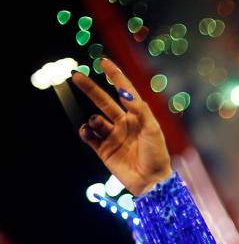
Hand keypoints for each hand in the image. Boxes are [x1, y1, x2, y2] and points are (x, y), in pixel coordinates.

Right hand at [70, 58, 171, 195]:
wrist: (151, 181)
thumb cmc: (157, 154)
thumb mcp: (152, 129)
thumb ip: (140, 110)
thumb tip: (125, 93)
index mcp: (138, 116)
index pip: (124, 92)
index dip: (114, 77)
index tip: (103, 62)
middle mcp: (124, 124)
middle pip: (103, 101)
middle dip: (90, 89)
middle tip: (76, 76)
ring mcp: (113, 136)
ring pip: (95, 120)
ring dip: (93, 120)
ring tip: (98, 127)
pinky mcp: (104, 150)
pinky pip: (89, 136)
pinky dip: (85, 132)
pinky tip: (88, 132)